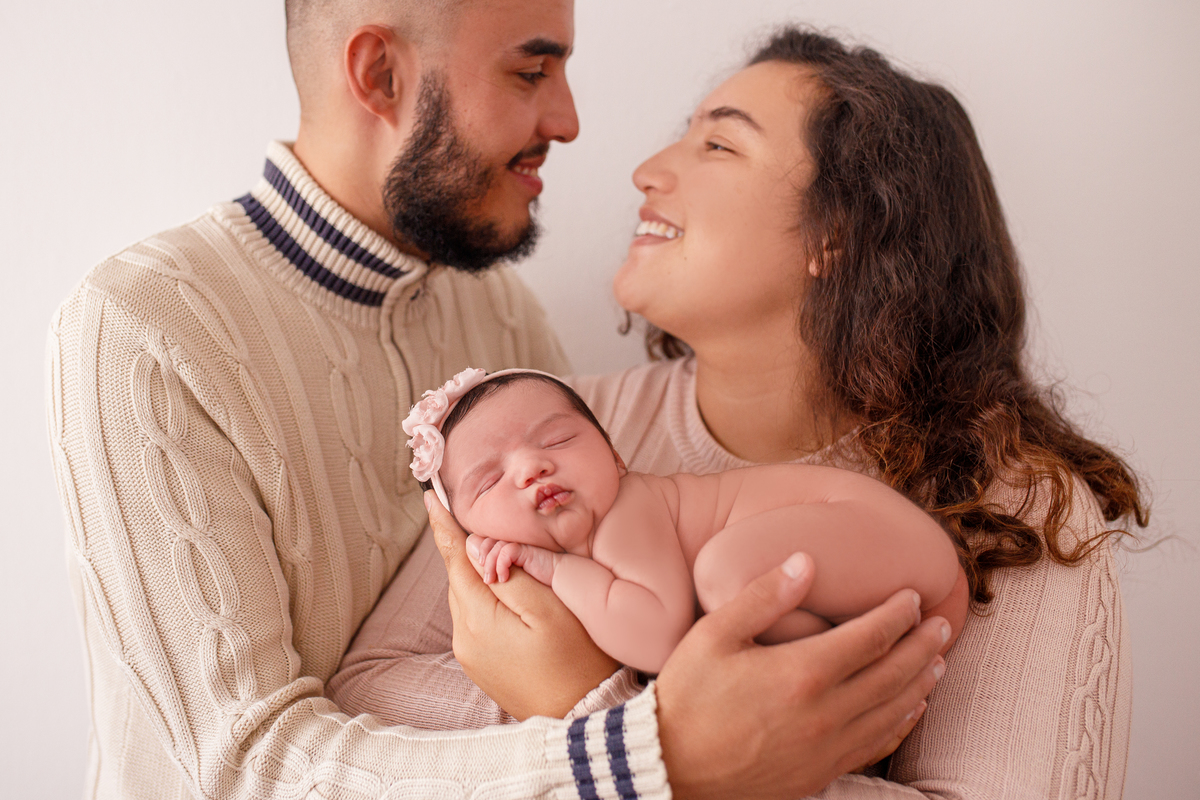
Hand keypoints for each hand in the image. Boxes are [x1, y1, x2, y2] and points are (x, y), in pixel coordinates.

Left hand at [428, 492, 619, 719]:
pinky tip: (507, 591)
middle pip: (460, 577)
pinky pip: (476, 619)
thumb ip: (512, 574)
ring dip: (479, 574)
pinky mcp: (483, 665)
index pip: (455, 559)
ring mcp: (471, 654)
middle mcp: (464, 637)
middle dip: (467, 548)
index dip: (444, 526)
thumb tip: (477, 546)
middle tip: (478, 514)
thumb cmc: (578, 661)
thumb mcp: (552, 609)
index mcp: (478, 619)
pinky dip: (486, 598)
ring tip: (499, 551)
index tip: (431, 496)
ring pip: (468, 598)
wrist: (582, 718)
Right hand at [656, 552, 948, 799]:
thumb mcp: (715, 634)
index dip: (898, 615)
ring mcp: (825, 749)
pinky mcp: (819, 774)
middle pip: (892, 674)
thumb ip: (765, 596)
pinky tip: (910, 710)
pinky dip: (901, 724)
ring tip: (938, 661)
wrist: (668, 765)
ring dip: (919, 683)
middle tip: (942, 624)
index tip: (913, 597)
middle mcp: (824, 714)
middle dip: (922, 646)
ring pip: (892, 712)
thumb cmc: (687, 695)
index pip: (869, 638)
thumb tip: (806, 561)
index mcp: (801, 673)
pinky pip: (875, 746)